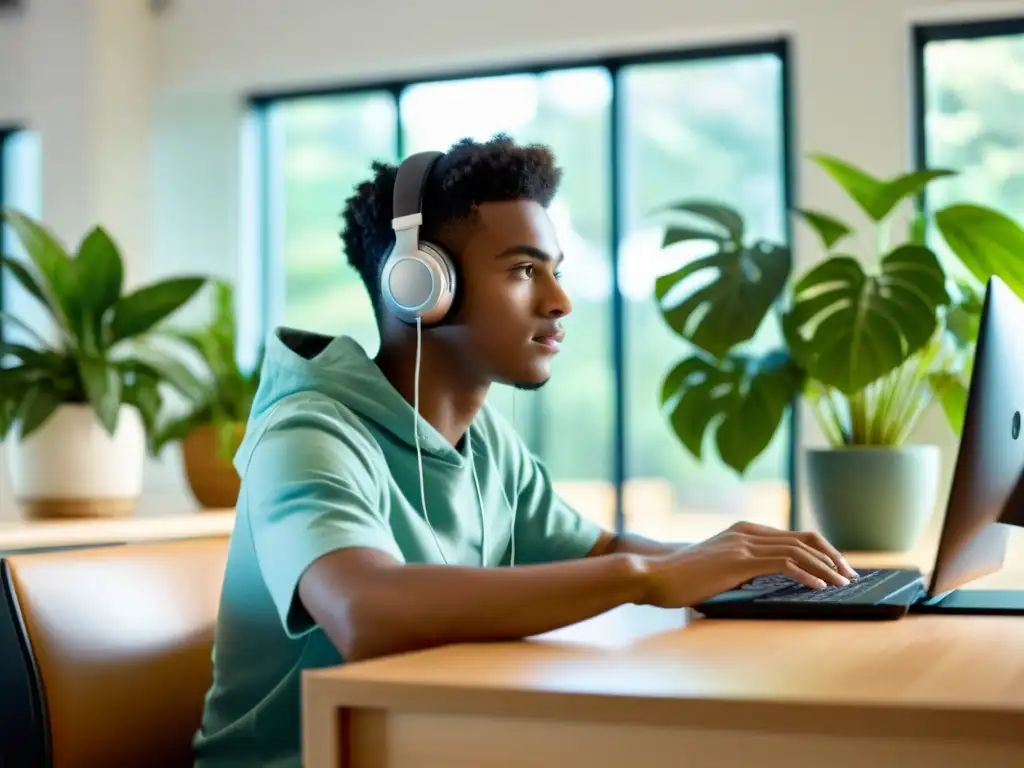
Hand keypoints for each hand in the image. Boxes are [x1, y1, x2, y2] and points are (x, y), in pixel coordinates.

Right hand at [638, 522, 859, 608]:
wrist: (654, 574)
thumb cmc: (681, 577)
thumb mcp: (718, 567)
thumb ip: (742, 567)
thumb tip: (766, 579)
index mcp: (743, 530)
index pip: (794, 535)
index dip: (821, 550)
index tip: (837, 568)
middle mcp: (747, 531)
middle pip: (804, 538)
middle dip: (832, 556)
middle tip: (850, 575)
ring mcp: (743, 544)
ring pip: (799, 549)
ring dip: (826, 567)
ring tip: (842, 584)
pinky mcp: (739, 561)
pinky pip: (784, 564)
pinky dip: (807, 574)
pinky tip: (820, 587)